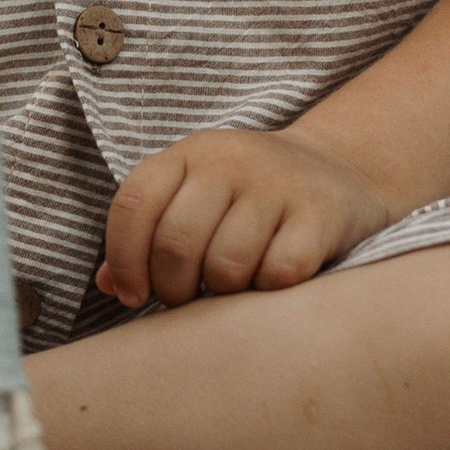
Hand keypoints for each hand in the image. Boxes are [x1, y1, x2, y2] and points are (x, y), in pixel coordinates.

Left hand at [97, 126, 394, 310]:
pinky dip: (269, 290)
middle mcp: (230, 160)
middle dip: (173, 288)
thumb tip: (108, 286)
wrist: (340, 169)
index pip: (133, 205)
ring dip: (224, 292)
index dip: (123, 260)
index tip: (133, 296)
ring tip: (233, 286)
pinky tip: (272, 281)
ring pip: (226, 264)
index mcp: (188, 153)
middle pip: (175, 243)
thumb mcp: (195, 196)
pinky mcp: (321, 212)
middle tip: (189, 296)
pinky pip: (279, 272)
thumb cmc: (249, 196)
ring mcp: (277, 183)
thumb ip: (149, 234)